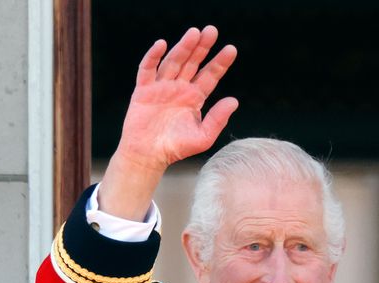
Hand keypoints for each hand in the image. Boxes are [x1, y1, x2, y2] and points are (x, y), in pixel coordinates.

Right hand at [100, 25, 238, 219]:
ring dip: (183, 47)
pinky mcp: (144, 90)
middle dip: (202, 47)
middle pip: (193, 62)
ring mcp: (161, 87)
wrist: (150, 156)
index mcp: (195, 98)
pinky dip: (153, 57)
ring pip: (173, 61)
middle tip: (212, 30)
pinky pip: (148, 69)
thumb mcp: (203, 137)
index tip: (231, 49)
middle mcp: (179, 88)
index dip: (220, 62)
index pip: (210, 75)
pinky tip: (162, 44)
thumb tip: (234, 100)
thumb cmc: (177, 148)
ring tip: (194, 33)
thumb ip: (218, 119)